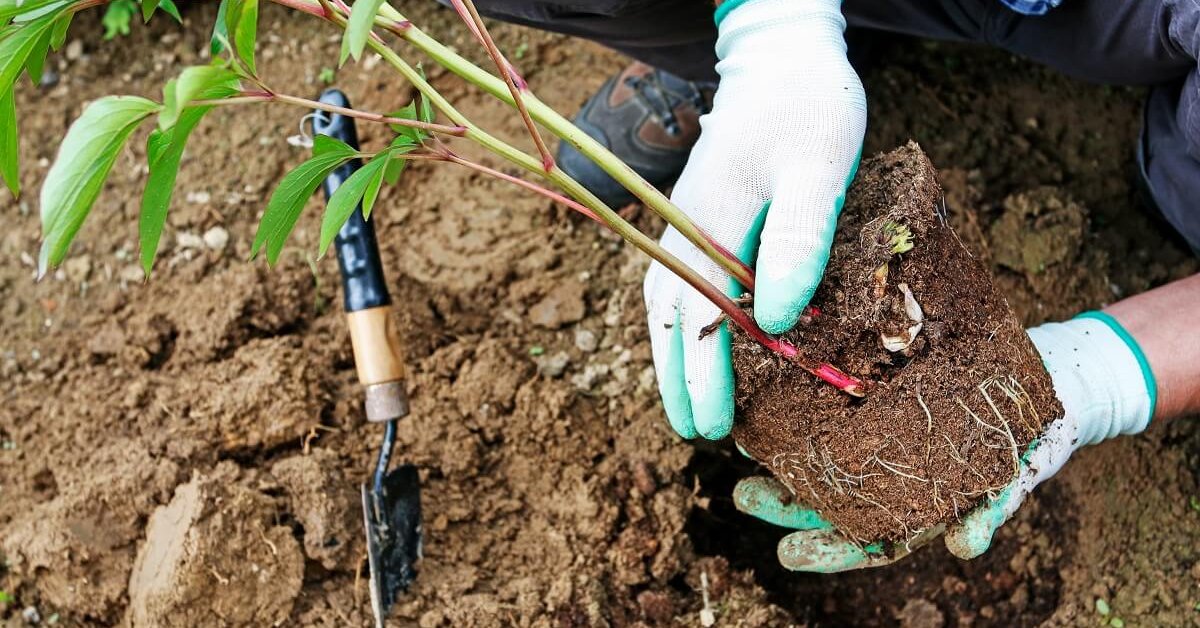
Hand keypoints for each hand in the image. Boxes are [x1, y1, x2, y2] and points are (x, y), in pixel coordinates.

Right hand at [644, 0, 865, 439]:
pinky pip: (681, 283)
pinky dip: (683, 324)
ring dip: (675, 356)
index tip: (716, 426)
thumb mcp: (817, 166)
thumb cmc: (808, 108)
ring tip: (690, 404)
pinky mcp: (700, 218)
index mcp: (708, 225)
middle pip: (668, 320)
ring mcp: (686, 224)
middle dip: (680, 380)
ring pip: (667, 304)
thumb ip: (799, 239)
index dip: (705, 377)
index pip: (696, 320)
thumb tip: (778, 321)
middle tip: (699, 433)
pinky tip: (699, 343)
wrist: (780, 58)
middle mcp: (684, 230)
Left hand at [732, 312, 1155, 571]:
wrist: (1050, 376)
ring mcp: (886, 436)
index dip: (827, 550)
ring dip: (785, 454)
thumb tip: (966, 548)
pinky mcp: (883, 393)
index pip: (867, 539)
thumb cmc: (1030, 438)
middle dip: (786, 501)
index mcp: (920, 506)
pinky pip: (839, 402)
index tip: (786, 553)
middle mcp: (894, 476)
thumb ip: (990, 510)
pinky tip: (774, 395)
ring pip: (826, 454)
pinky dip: (806, 404)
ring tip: (741, 445)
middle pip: (833, 498)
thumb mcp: (1016, 475)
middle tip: (743, 495)